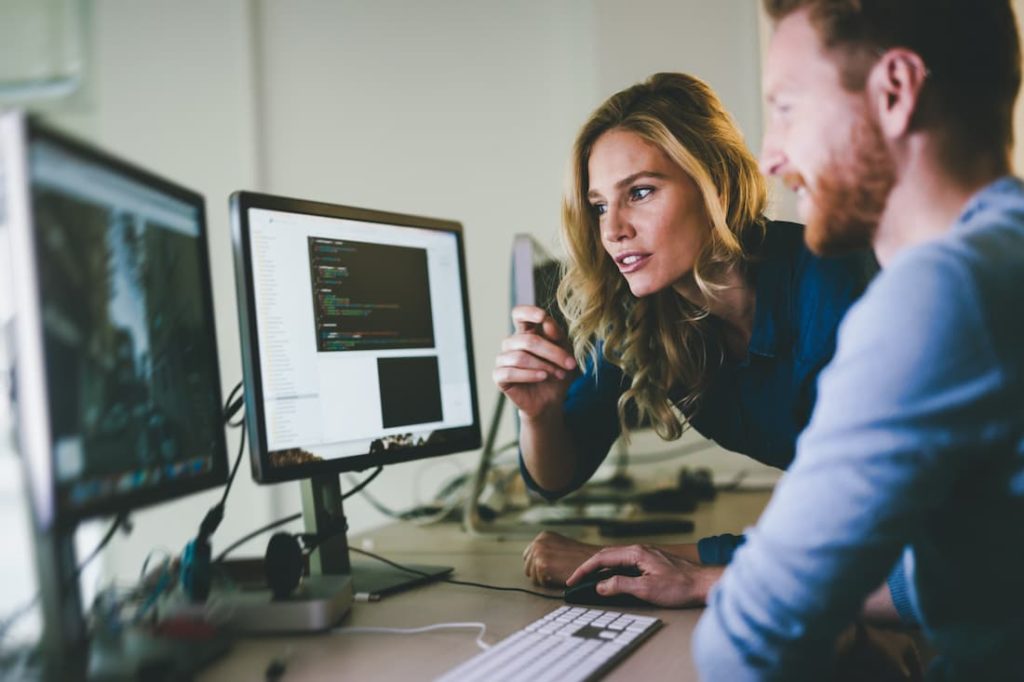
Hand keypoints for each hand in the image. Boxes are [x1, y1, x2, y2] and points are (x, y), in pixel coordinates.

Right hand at [492, 305, 577, 418]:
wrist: (551, 400)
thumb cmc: (557, 372)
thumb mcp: (564, 352)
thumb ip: (556, 335)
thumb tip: (546, 320)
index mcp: (526, 332)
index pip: (519, 314)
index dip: (528, 312)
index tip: (542, 316)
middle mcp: (511, 343)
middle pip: (527, 340)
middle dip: (552, 352)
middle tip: (570, 364)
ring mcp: (503, 359)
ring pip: (520, 357)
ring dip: (544, 366)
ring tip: (559, 374)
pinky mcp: (499, 376)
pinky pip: (510, 372)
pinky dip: (529, 375)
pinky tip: (542, 377)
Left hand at [522, 531, 600, 586]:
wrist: (591, 562)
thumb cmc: (579, 557)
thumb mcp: (560, 546)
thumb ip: (546, 550)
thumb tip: (533, 561)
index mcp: (542, 536)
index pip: (527, 556)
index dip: (537, 565)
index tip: (548, 568)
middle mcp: (538, 542)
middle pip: (527, 566)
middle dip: (539, 573)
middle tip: (555, 572)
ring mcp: (538, 552)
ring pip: (532, 575)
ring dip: (544, 578)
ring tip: (558, 573)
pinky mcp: (541, 564)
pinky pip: (539, 581)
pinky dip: (549, 583)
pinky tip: (559, 576)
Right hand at [565, 544, 722, 607]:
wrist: (704, 583)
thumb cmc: (680, 587)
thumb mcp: (647, 590)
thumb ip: (621, 585)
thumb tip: (600, 585)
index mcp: (636, 553)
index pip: (602, 558)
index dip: (584, 570)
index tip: (573, 580)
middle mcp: (639, 550)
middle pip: (606, 555)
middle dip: (589, 567)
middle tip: (576, 581)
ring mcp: (646, 554)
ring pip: (616, 558)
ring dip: (600, 568)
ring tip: (589, 580)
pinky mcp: (651, 561)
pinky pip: (625, 562)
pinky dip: (612, 569)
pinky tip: (612, 578)